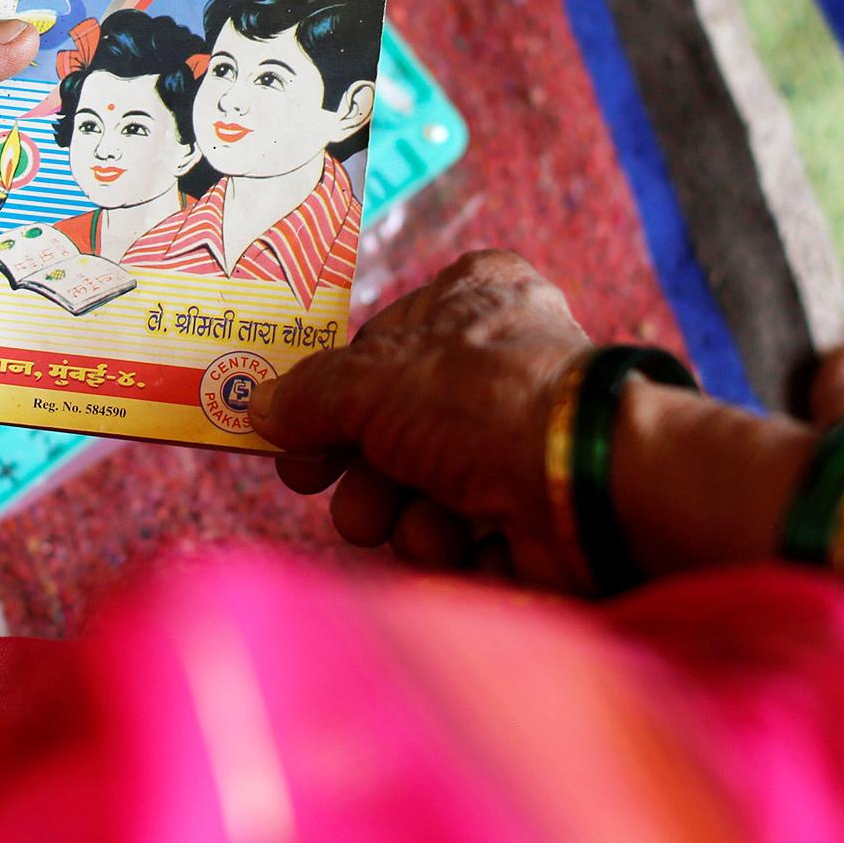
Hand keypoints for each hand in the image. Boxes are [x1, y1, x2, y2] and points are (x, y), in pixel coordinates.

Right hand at [247, 250, 589, 587]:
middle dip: (361, 473)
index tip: (289, 437)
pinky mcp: (535, 508)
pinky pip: (466, 530)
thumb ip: (308, 395)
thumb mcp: (370, 381)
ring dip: (404, 514)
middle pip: (394, 424)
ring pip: (424, 486)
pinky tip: (462, 544)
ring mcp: (520, 439)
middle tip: (327, 492)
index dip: (330, 394)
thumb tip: (258, 407)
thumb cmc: (479, 400)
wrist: (585, 482)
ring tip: (411, 525)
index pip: (379, 344)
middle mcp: (501, 361)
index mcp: (472, 297)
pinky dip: (454, 545)